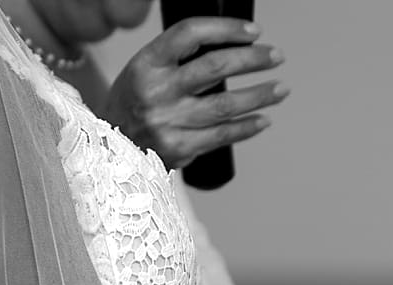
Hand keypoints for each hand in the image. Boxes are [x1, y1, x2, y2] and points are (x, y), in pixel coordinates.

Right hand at [103, 18, 286, 170]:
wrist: (112, 146)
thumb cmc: (135, 102)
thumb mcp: (145, 69)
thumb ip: (180, 58)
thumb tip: (234, 47)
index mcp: (147, 63)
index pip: (190, 34)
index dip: (225, 29)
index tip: (253, 32)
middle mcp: (156, 91)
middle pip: (215, 68)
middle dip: (252, 59)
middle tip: (275, 56)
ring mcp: (168, 121)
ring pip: (225, 105)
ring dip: (259, 95)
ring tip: (280, 89)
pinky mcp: (179, 147)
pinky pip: (222, 135)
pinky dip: (247, 127)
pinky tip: (263, 120)